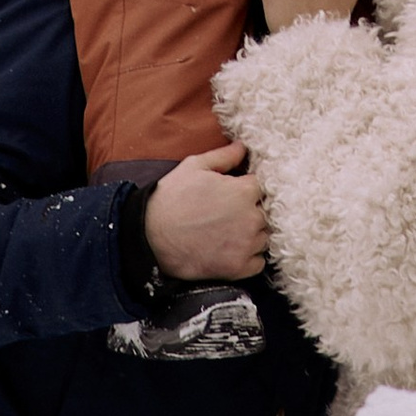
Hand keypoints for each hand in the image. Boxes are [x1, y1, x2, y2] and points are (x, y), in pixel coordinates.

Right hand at [144, 142, 266, 281]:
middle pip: (265, 212)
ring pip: (264, 237)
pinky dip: (249, 257)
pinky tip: (232, 250)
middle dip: (251, 211)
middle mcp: (251, 218)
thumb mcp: (195, 166)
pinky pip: (258, 262)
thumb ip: (224, 156)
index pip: (262, 187)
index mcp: (244, 190)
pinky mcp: (238, 268)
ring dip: (253, 234)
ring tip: (229, 232)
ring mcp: (246, 245)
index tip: (234, 194)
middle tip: (228, 214)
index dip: (247, 190)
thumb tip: (243, 147)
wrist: (150, 237)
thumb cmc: (171, 198)